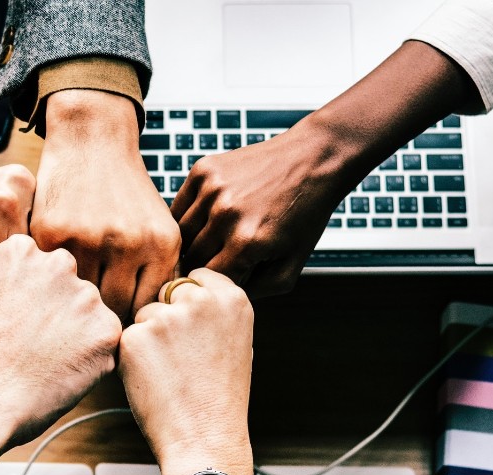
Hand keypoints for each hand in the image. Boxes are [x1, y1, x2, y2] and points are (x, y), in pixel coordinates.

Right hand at [0, 234, 121, 443]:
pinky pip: (105, 342)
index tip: (18, 320)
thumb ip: (14, 281)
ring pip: (90, 314)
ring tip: (46, 361)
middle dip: (59, 311)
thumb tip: (33, 288)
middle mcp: (58, 263)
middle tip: (35, 344)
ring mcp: (86, 296)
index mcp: (22, 251)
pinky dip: (91, 359)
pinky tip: (62, 372)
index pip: (41, 267)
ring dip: (78, 334)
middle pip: (69, 286)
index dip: (31, 298)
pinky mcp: (107, 329)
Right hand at [31, 89, 179, 320]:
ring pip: (80, 297)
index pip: (146, 308)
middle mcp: (128, 243)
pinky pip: (52, 276)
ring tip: (70, 302)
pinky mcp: (52, 233)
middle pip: (115, 310)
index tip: (119, 322)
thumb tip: (150, 327)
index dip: (132, 321)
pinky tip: (52, 277)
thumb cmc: (126, 192)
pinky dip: (52, 279)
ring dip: (74, 301)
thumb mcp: (157, 227)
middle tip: (92, 318)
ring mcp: (88, 238)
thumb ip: (157, 273)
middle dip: (103, 316)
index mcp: (161, 244)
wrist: (92, 140)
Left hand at [119, 269, 254, 474]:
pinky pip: (127, 337)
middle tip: (181, 356)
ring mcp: (166, 317)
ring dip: (149, 337)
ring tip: (170, 372)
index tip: (192, 324)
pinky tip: (154, 379)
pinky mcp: (136, 337)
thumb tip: (188, 292)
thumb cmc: (219, 397)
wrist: (204, 437)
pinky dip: (133, 356)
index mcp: (232, 299)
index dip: (189, 301)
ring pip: (145, 314)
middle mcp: (200, 301)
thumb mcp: (236, 342)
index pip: (196, 276)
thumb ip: (215, 312)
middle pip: (168, 292)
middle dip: (168, 316)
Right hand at [172, 41, 481, 297]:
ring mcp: (212, 190)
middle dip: (203, 266)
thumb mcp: (294, 263)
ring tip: (212, 242)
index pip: (211, 281)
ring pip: (181, 234)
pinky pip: (179, 207)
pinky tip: (206, 219)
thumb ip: (260, 290)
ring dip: (192, 243)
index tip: (224, 281)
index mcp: (248, 243)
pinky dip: (187, 218)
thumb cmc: (306, 213)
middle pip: (192, 259)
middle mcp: (226, 215)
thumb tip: (223, 298)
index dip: (217, 286)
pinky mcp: (203, 170)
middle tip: (218, 262)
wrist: (313, 159)